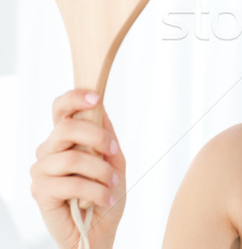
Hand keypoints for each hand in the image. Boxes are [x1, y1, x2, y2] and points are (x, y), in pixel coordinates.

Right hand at [30, 89, 126, 248]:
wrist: (101, 229)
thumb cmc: (106, 192)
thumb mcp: (114, 159)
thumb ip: (106, 135)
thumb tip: (100, 109)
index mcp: (66, 138)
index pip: (60, 108)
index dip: (75, 98)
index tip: (96, 98)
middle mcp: (49, 150)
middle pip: (65, 128)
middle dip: (97, 137)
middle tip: (114, 151)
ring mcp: (42, 170)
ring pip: (71, 158)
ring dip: (100, 171)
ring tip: (113, 183)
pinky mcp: (41, 192)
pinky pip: (70, 183)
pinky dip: (95, 191)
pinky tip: (105, 199)